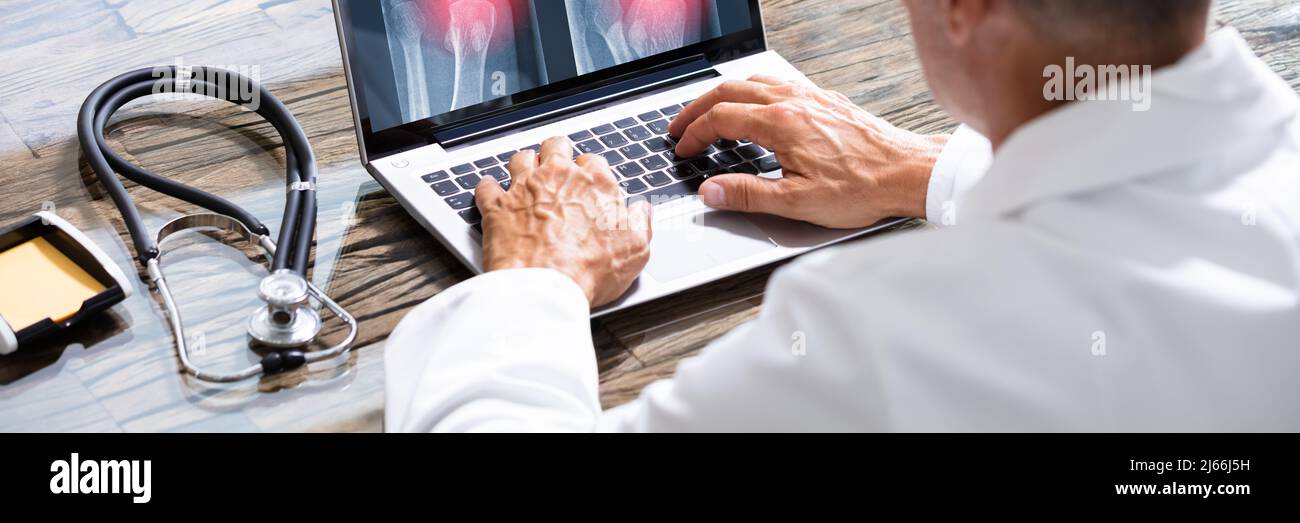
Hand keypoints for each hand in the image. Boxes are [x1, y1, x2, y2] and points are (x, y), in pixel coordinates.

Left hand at [475, 137, 652, 307]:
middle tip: (557, 165)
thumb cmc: (588, 270)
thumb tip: (642, 210)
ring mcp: (524, 188)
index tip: (590, 184)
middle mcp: (558, 177)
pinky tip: (492, 193)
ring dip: (524, 164)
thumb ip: (640, 223)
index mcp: (594, 183)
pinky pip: (486, 187)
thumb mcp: (635, 250)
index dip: (592, 172)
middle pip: (556, 147)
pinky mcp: (497, 206)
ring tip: (525, 175)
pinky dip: (488, 189)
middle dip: (557, 153)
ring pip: (520, 158)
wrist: (544, 287)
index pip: (594, 161)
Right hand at [669, 75, 948, 228]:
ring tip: (709, 112)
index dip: (694, 134)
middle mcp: (794, 101)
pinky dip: (752, 90)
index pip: (720, 118)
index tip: (684, 149)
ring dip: (723, 95)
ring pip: (753, 81)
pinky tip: (755, 104)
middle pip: (729, 90)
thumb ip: (747, 194)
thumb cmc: (861, 187)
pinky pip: (778, 82)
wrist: (906, 172)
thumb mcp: (796, 201)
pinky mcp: (824, 100)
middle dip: (698, 108)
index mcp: (781, 123)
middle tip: (681, 127)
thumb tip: (710, 192)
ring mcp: (810, 96)